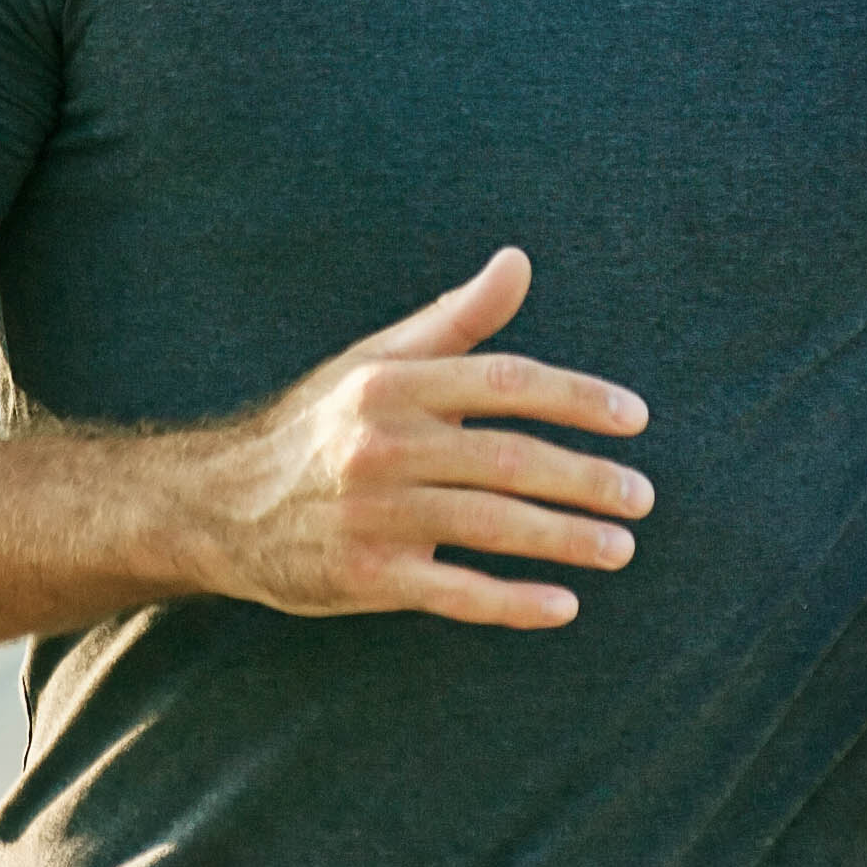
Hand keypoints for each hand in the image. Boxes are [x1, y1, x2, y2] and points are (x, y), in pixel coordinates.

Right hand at [187, 248, 650, 629]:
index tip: (634, 418)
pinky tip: (563, 606)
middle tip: (642, 496)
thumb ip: (457, 320)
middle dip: (586, 479)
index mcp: (390, 384)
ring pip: (491, 525)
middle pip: (508, 459)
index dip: (577, 397)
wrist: (224, 506)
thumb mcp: (378, 362)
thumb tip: (520, 260)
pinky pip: (455, 592)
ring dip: (566, 539)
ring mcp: (374, 514)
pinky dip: (512, 602)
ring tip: (622, 547)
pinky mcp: (366, 575)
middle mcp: (381, 445)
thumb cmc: (323, 427)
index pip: (504, 381)